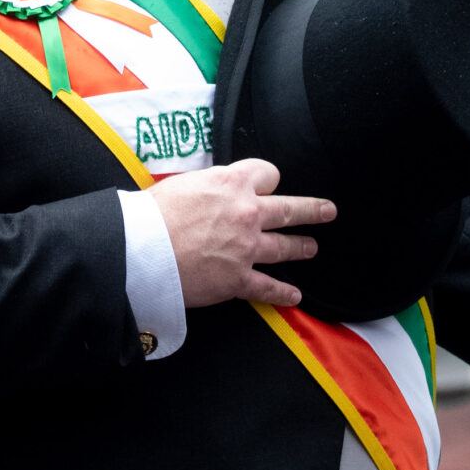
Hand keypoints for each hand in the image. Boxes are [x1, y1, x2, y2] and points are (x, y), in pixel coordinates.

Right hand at [152, 159, 334, 309]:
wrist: (141, 250)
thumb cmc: (151, 214)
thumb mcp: (182, 184)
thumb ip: (206, 186)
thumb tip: (211, 193)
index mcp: (231, 183)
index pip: (267, 173)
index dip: (268, 179)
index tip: (269, 185)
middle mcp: (246, 212)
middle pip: (290, 208)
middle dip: (313, 209)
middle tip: (328, 211)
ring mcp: (247, 247)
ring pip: (286, 247)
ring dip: (302, 247)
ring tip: (311, 247)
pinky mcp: (239, 278)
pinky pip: (268, 287)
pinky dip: (283, 293)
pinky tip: (294, 295)